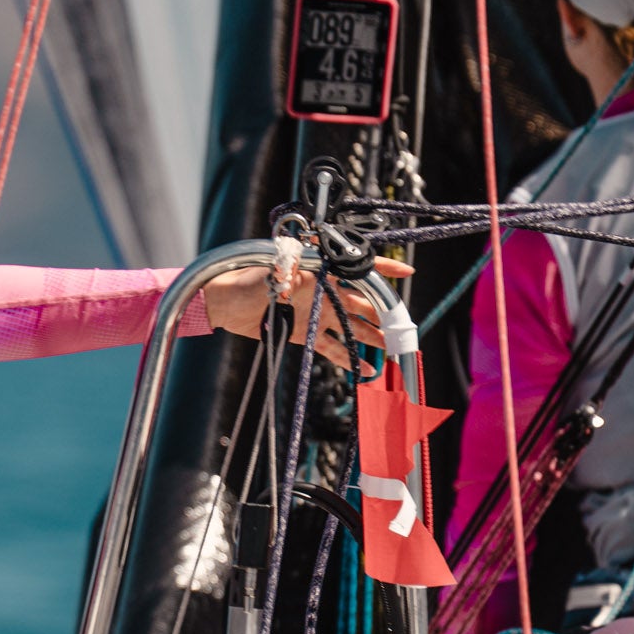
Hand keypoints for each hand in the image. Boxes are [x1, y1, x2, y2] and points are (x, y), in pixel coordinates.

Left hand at [202, 256, 412, 372]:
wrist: (226, 302)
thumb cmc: (248, 276)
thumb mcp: (276, 267)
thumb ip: (297, 267)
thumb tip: (309, 263)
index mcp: (323, 272)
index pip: (359, 267)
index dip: (384, 270)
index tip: (407, 276)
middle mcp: (325, 291)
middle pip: (364, 303)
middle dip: (386, 314)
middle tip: (405, 329)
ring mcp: (317, 313)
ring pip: (354, 327)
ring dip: (373, 338)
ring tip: (393, 352)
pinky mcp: (305, 333)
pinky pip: (333, 347)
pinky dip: (348, 359)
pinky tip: (366, 371)